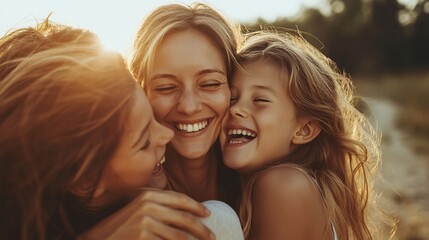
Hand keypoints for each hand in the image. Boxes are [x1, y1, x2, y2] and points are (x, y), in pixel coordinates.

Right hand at [79, 189, 214, 239]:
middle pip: (184, 218)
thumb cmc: (119, 226)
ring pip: (179, 235)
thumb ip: (158, 205)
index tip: (208, 214)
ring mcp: (145, 221)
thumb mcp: (137, 208)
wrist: (97, 239)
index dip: (197, 207)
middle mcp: (148, 204)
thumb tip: (186, 213)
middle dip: (201, 229)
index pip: (180, 199)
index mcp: (148, 194)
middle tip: (212, 236)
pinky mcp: (143, 236)